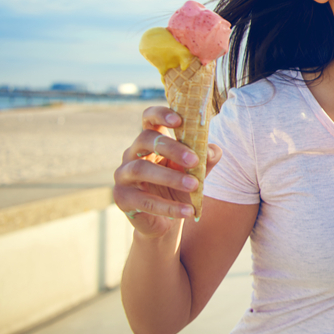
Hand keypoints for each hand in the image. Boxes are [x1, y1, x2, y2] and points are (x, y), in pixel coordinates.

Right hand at [112, 106, 221, 236]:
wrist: (167, 219)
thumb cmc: (181, 186)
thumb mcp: (197, 171)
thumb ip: (206, 158)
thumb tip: (212, 150)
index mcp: (151, 141)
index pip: (149, 118)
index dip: (161, 114)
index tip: (179, 121)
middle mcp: (132, 153)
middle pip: (145, 140)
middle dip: (172, 148)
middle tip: (194, 160)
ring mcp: (123, 175)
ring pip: (140, 169)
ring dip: (170, 177)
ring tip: (194, 186)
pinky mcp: (122, 198)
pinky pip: (144, 201)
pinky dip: (169, 207)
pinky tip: (189, 211)